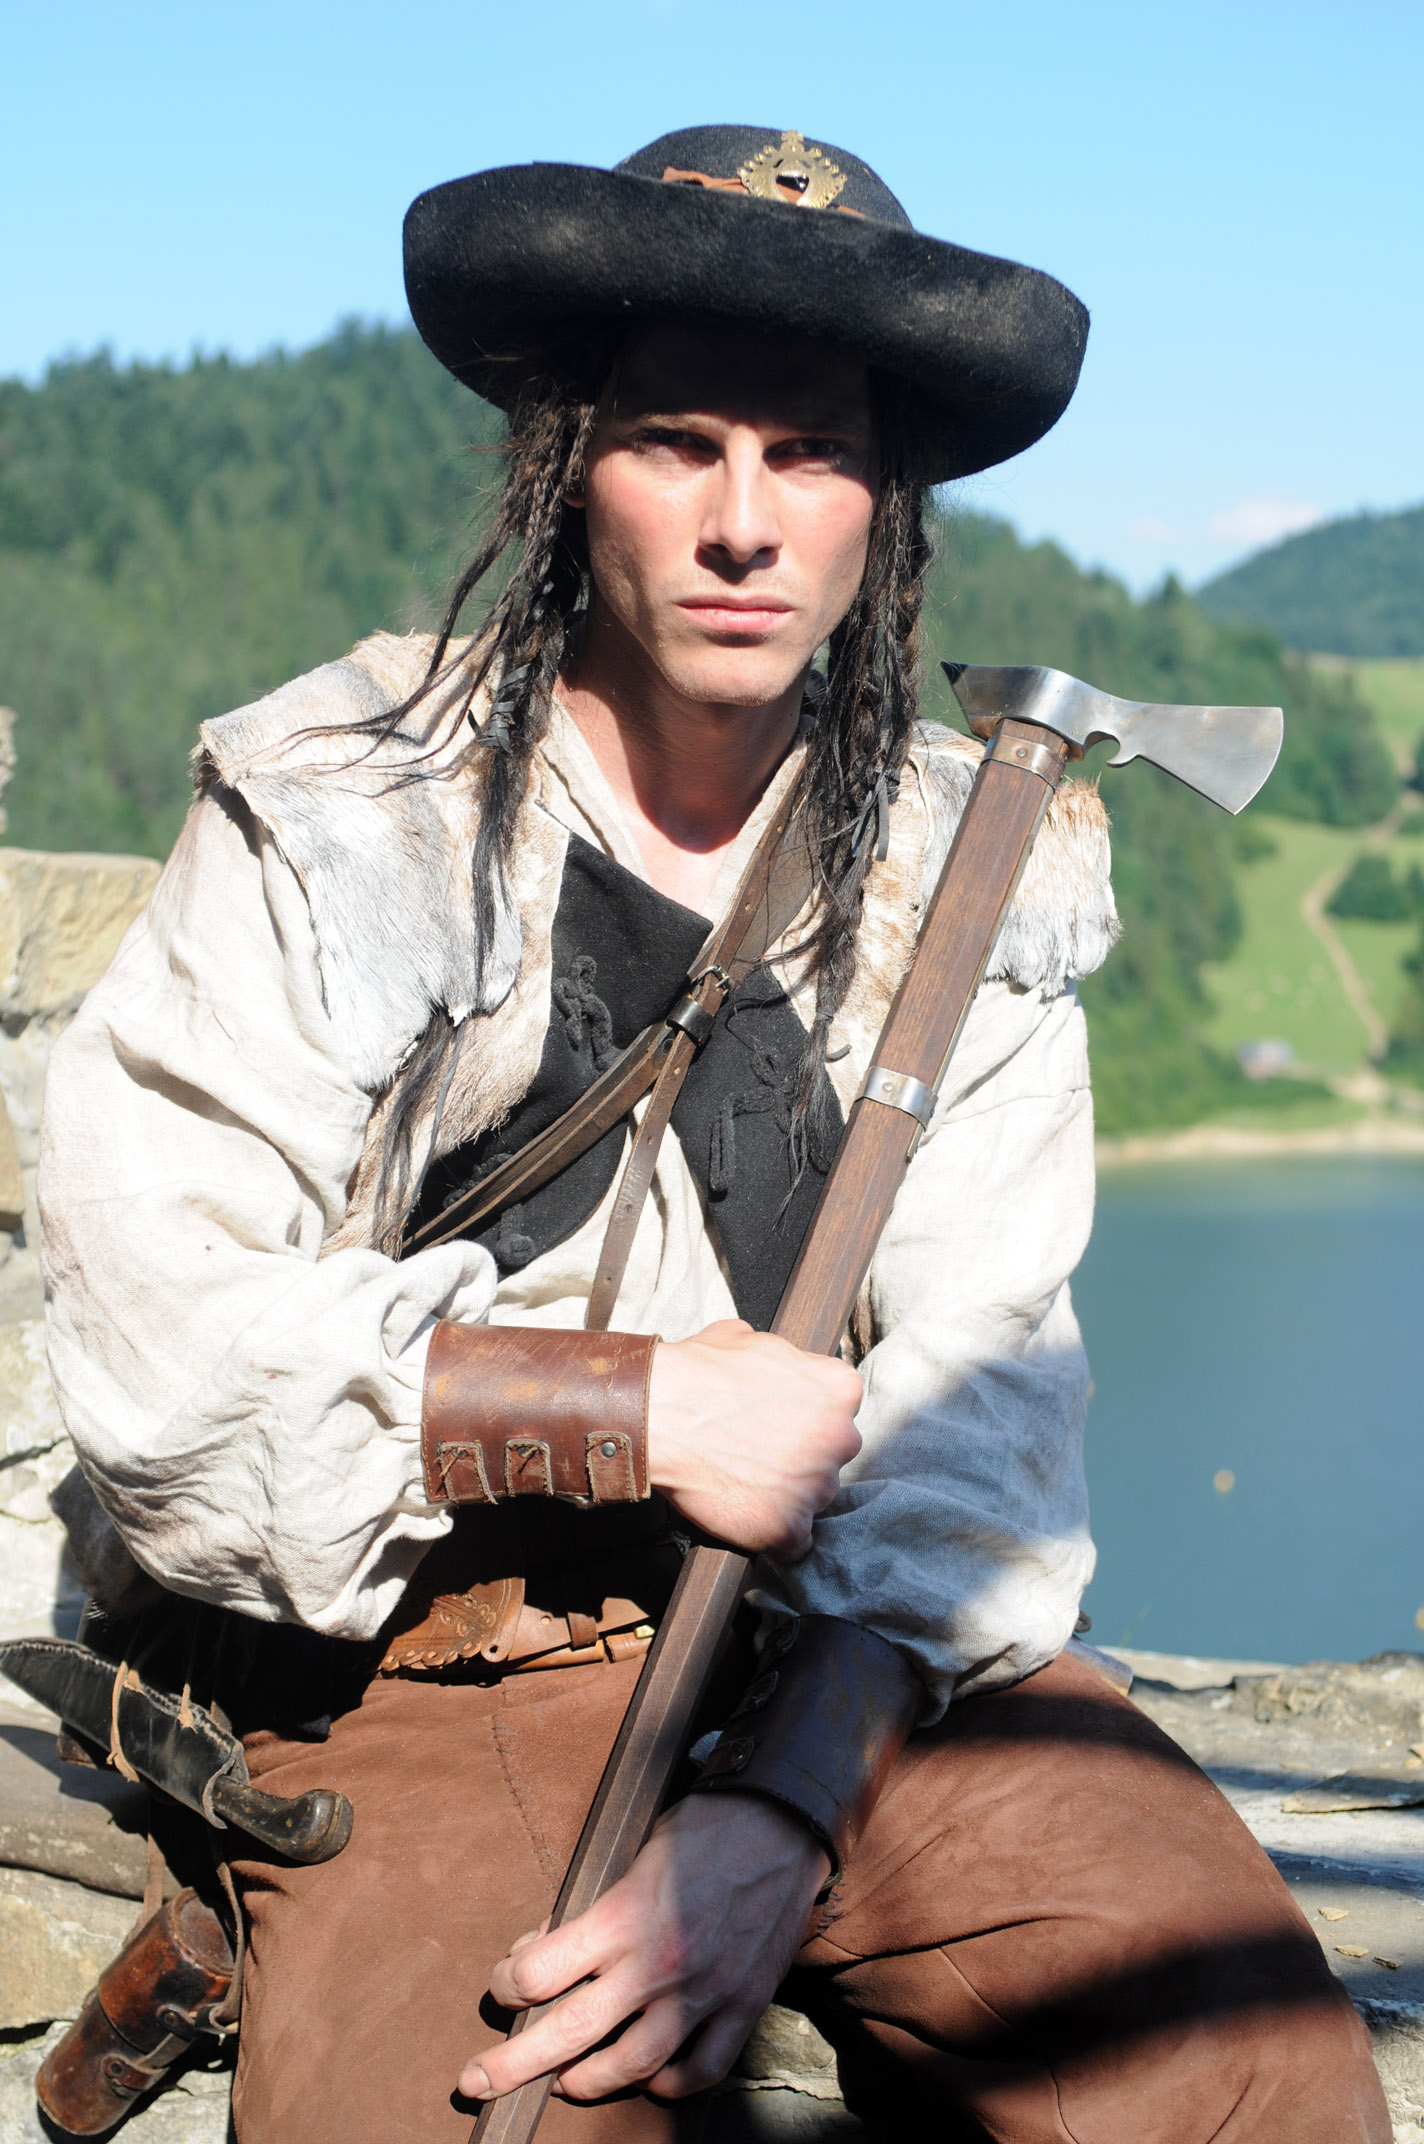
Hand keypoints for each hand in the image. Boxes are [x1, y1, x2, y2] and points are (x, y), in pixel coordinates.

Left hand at [459, 1792, 828, 2104]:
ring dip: (586, 2081)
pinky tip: (651, 2078)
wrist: (784, 1823)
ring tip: (566, 2083)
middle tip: (475, 2082)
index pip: (538, 1974)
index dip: (508, 1982)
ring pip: (631, 2066)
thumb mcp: (634, 1852)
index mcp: (623, 1917)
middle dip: (511, 2066)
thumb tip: (553, 1948)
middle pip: (566, 2034)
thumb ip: (597, 1907)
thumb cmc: (705, 1826)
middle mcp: (656, 1964)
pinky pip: (700, 2070)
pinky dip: (670, 2083)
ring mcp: (702, 1993)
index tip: (506, 1980)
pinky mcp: (742, 2006)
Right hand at [646, 1320, 861, 1557]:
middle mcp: (840, 1438)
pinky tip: (748, 1516)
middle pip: (832, 1455)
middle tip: (761, 1454)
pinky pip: (794, 1543)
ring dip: (788, 1495)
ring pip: (814, 1498)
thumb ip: (780, 1358)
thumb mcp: (747, 1339)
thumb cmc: (697, 1376)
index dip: (808, 1418)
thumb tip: (774, 1362)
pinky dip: (774, 1535)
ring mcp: (816, 1487)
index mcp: (839, 1390)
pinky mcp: (788, 1528)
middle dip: (803, 1457)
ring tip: (745, 1482)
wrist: (660, 1415)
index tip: (782, 1423)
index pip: (839, 1411)